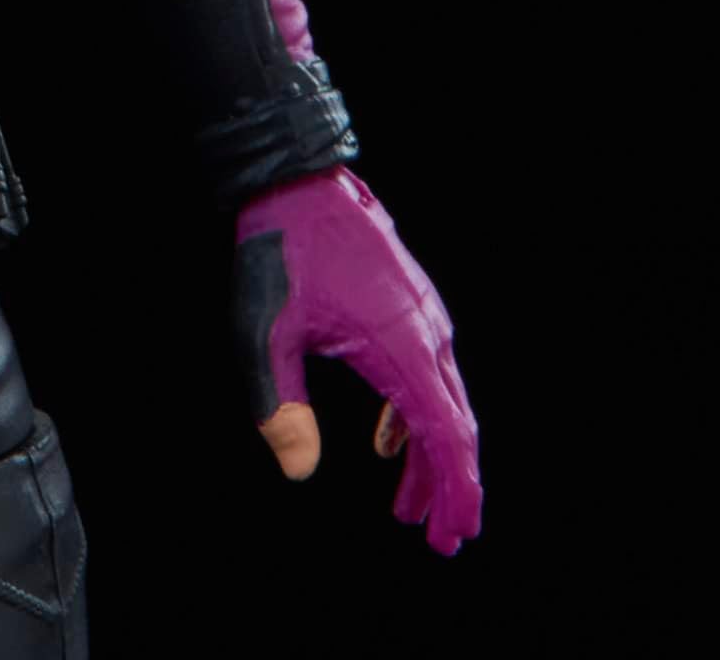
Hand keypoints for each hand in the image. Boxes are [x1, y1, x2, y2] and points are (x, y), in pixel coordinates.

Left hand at [231, 166, 481, 554]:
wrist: (296, 180)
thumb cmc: (280, 252)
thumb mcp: (264, 331)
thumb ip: (279, 403)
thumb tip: (299, 471)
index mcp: (401, 345)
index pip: (446, 436)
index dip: (454, 491)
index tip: (452, 536)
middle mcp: (426, 332)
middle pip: (455, 425)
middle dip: (450, 486)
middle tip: (440, 537)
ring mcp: (423, 315)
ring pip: (442, 400)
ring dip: (429, 455)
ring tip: (408, 506)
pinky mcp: (411, 303)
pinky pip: (427, 371)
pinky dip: (414, 416)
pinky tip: (389, 440)